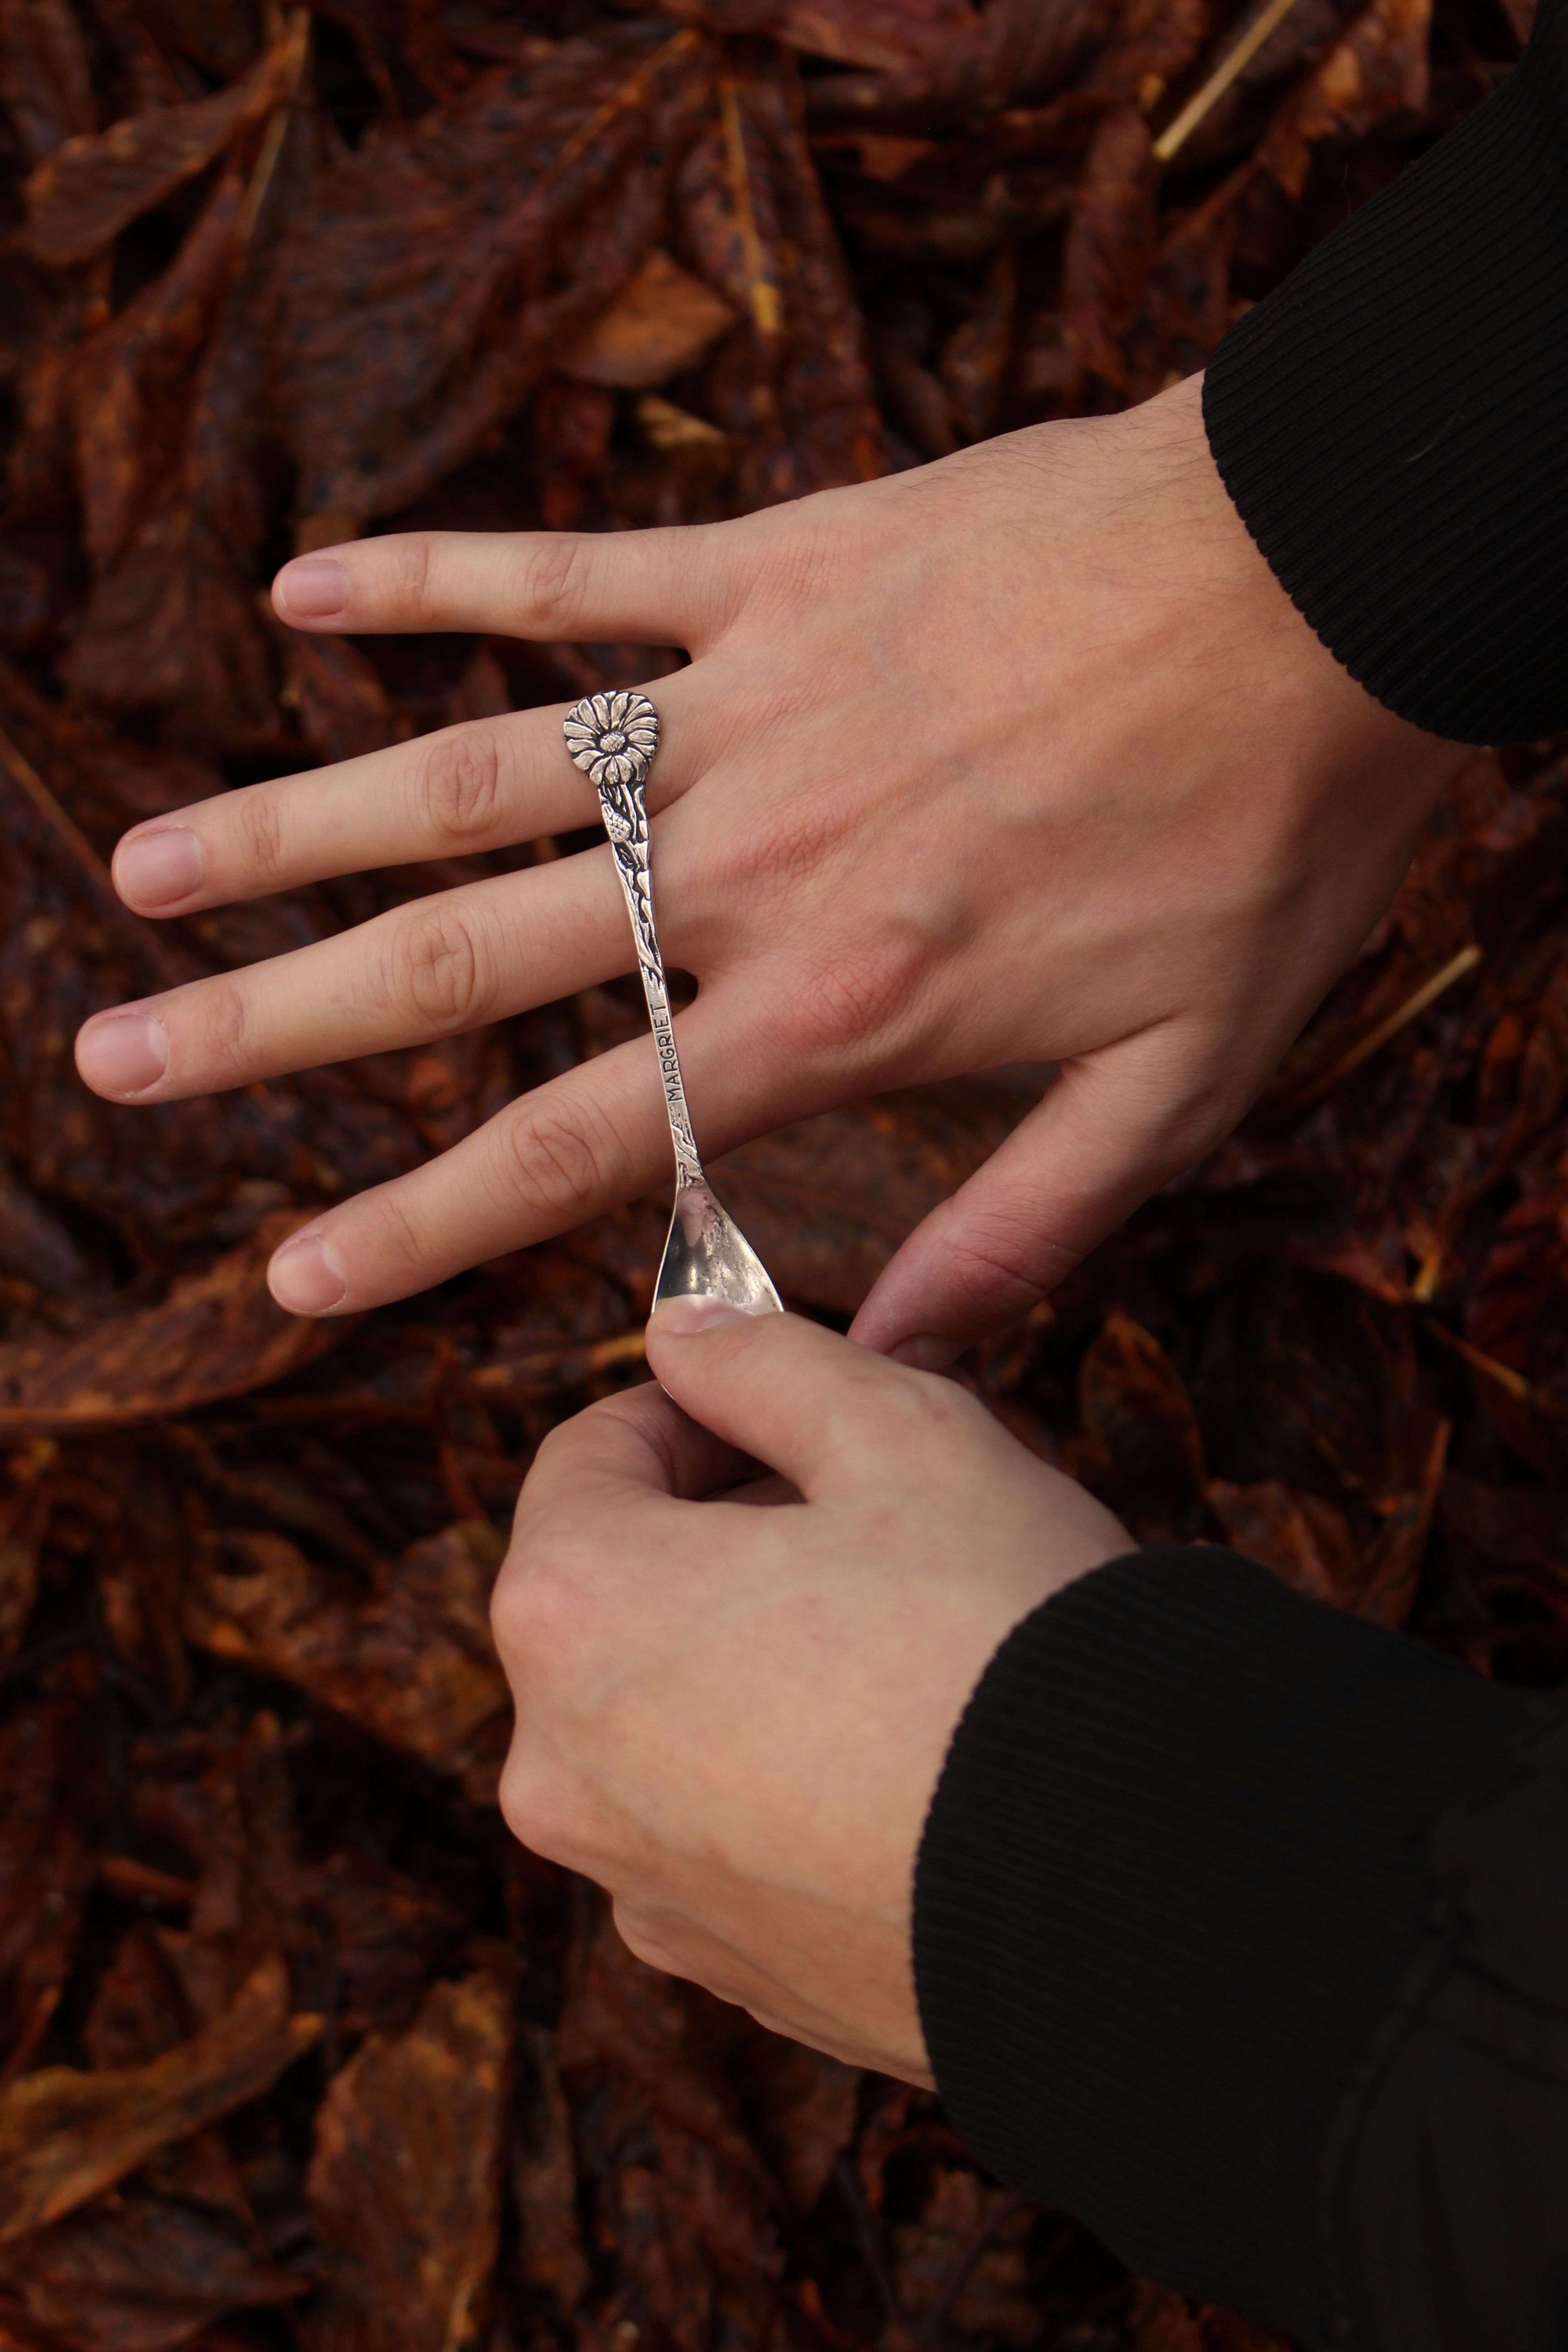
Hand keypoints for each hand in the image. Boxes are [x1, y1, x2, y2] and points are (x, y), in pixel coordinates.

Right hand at [74, 373, 1463, 1359]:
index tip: (287, 1277)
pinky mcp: (769, 565)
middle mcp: (744, 866)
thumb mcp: (1181, 1083)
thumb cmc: (1259, 838)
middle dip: (275, 1028)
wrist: (1320, 589)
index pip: (575, 1141)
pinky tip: (298, 593)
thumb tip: (886, 1353)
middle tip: (118, 1060)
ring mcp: (740, 703)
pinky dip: (430, 576)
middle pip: (461, 961)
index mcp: (831, 1008)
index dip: (419, 1222)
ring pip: (469, 772)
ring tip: (148, 870)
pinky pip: (565, 571)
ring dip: (292, 821)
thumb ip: (1022, 1231)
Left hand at [489, 1302, 1129, 2076]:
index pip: (586, 1457)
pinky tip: (906, 1753)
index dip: (695, 1409)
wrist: (1138, 1888)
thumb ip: (765, 1361)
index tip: (787, 1406)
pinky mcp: (724, 1970)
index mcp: (572, 1613)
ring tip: (902, 1631)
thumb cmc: (1005, 1635)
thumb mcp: (901, 1430)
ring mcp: (637, 1886)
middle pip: (619, 1593)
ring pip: (669, 1715)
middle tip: (867, 1510)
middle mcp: (561, 1768)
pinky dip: (783, 1773)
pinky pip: (723, 1828)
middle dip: (725, 1532)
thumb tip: (684, 1333)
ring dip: (754, 1652)